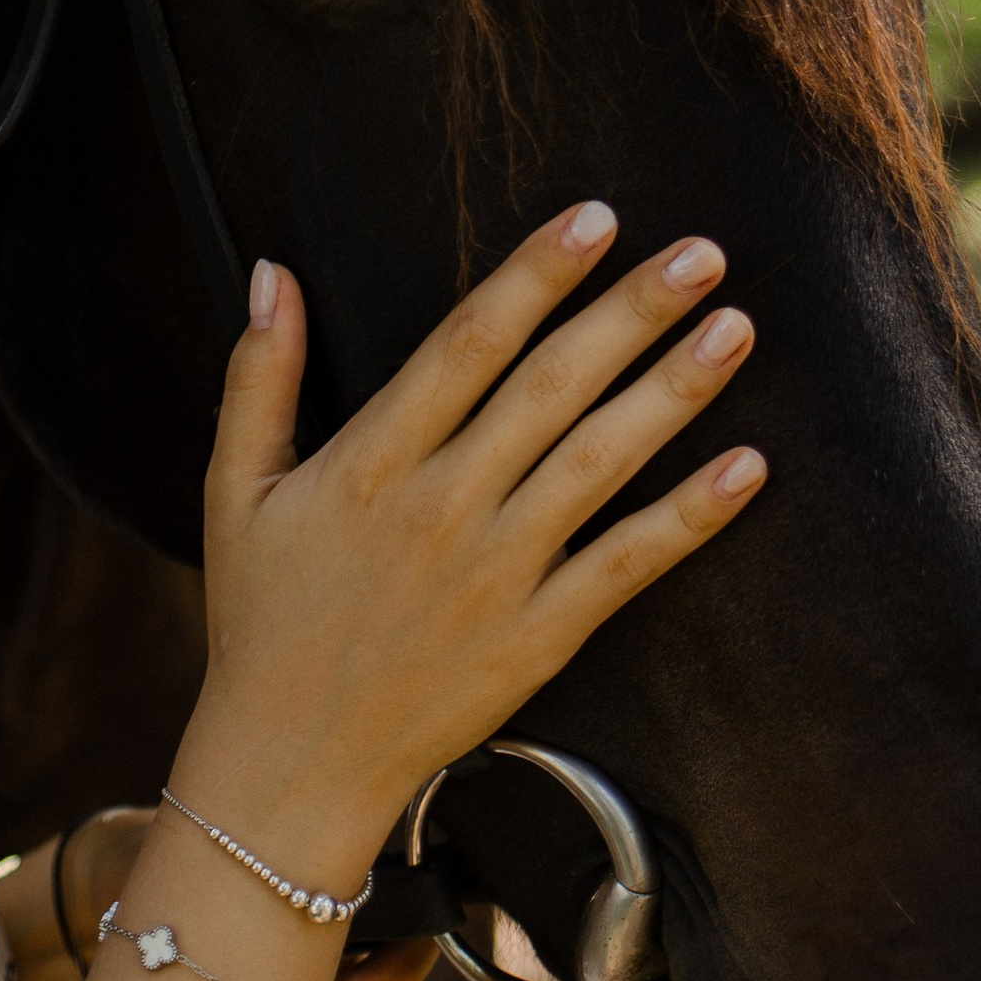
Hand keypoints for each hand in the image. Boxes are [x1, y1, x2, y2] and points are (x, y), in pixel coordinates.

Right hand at [181, 207, 764, 889]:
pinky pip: (625, 567)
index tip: (596, 217)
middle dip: (630, 314)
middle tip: (702, 252)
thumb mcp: (234, 490)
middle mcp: (442, 507)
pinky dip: (688, 518)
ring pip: (599, 463)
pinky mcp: (537, 638)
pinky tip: (747, 466)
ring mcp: (496, 574)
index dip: (536, 275)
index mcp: (370, 460)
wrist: (289, 763)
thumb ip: (260, 377)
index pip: (467, 344)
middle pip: (551, 388)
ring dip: (673, 393)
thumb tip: (275, 273)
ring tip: (735, 330)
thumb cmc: (261, 619)